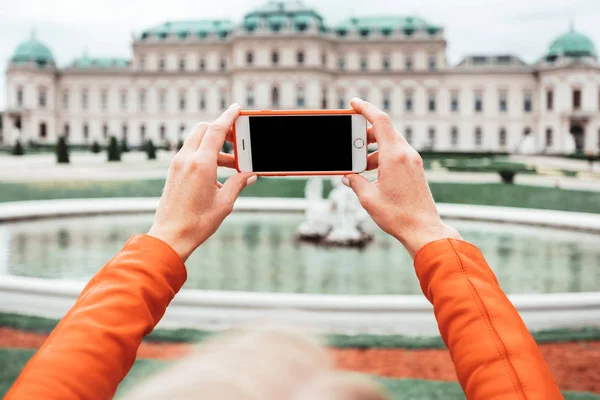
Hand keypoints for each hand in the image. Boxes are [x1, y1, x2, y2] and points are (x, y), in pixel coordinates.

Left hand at [148, 104, 256, 260]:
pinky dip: (205, 155)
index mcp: (201, 164)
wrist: (170, 236)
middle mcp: (186, 159)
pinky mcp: (174, 172)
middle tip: (237, 139)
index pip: (216, 130)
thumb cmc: (197, 222)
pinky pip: (191, 153)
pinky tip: (217, 173)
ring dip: (215, 146)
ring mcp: (177, 164)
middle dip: (221, 129)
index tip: (237, 108)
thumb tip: (250, 174)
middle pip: (204, 129)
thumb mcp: (225, 202)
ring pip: (197, 141)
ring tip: (233, 165)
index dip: (228, 117)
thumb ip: (239, 183)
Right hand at [343, 98, 460, 257]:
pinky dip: (382, 157)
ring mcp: (413, 161)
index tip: (353, 103)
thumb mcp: (368, 198)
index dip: (365, 108)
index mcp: (394, 156)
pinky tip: (372, 173)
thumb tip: (348, 176)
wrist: (423, 229)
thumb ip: (355, 182)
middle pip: (384, 131)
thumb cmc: (397, 215)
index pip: (380, 120)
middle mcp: (406, 154)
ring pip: (390, 143)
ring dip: (372, 149)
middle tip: (349, 143)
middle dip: (364, 134)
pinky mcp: (415, 170)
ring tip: (358, 165)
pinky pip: (396, 154)